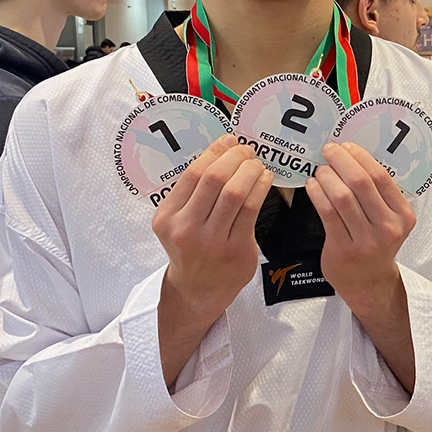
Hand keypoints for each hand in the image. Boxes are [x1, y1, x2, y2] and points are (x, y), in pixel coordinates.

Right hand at [153, 134, 271, 321]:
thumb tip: (221, 149)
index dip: (215, 152)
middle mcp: (186, 229)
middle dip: (235, 158)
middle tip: (247, 151)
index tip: (229, 142)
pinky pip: (251, 210)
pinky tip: (264, 180)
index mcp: (167, 217)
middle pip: (214, 179)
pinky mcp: (235, 250)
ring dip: (250, 171)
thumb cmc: (192, 248)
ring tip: (256, 164)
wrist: (198, 290)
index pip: (193, 174)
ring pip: (235, 192)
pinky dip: (261, 188)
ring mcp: (211, 242)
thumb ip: (192, 192)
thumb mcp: (177, 221)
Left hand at [305, 142, 415, 313]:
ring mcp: (366, 240)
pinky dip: (317, 194)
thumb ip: (380, 197)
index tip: (346, 146)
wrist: (369, 282)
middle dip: (341, 161)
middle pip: (361, 183)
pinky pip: (328, 213)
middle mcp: (388, 228)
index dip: (360, 157)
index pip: (381, 177)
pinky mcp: (344, 249)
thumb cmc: (376, 246)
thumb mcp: (390, 222)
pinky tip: (313, 186)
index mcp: (403, 216)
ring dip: (327, 177)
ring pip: (342, 197)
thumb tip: (354, 159)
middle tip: (328, 151)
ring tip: (320, 170)